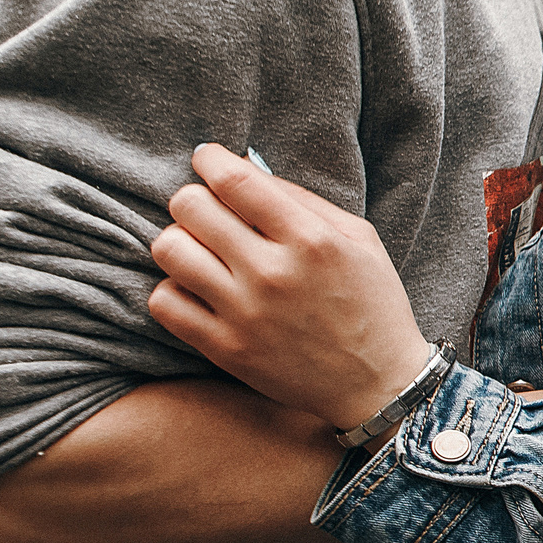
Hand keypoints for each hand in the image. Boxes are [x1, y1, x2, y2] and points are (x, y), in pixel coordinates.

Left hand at [148, 145, 433, 432]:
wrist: (378, 384)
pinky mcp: (224, 348)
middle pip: (191, 208)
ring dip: (179, 240)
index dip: (210, 160)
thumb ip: (305, 202)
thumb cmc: (373, 304)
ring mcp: (244, 313)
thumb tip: (247, 170)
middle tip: (207, 209)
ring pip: (168, 250)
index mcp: (311, 240)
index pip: (236, 181)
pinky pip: (164, 301)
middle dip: (193, 199)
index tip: (206, 158)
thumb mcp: (360, 240)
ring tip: (200, 249)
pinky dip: (173, 287)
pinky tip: (198, 288)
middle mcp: (272, 273)